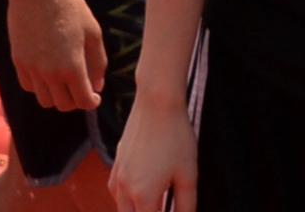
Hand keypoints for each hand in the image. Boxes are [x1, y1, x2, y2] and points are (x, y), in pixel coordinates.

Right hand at [6, 0, 107, 112]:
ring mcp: (32, 68)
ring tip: (63, 81)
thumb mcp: (92, 31)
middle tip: (81, 87)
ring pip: (45, 100)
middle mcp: (50, 73)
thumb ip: (98, 62)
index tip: (95, 96)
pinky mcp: (18, 60)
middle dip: (76, 100)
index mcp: (72, 67)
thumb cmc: (69, 6)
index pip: (84, 101)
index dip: (92, 102)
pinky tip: (47, 73)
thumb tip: (97, 86)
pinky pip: (29, 86)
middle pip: (64, 105)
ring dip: (57, 96)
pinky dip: (39, 86)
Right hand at [111, 96, 197, 211]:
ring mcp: (117, 175)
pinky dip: (126, 201)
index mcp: (144, 196)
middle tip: (161, 211)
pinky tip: (140, 195)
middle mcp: (125, 189)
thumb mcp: (188, 175)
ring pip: (120, 209)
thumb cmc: (176, 137)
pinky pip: (116, 192)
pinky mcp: (116, 162)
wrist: (157, 102)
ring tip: (154, 207)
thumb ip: (186, 206)